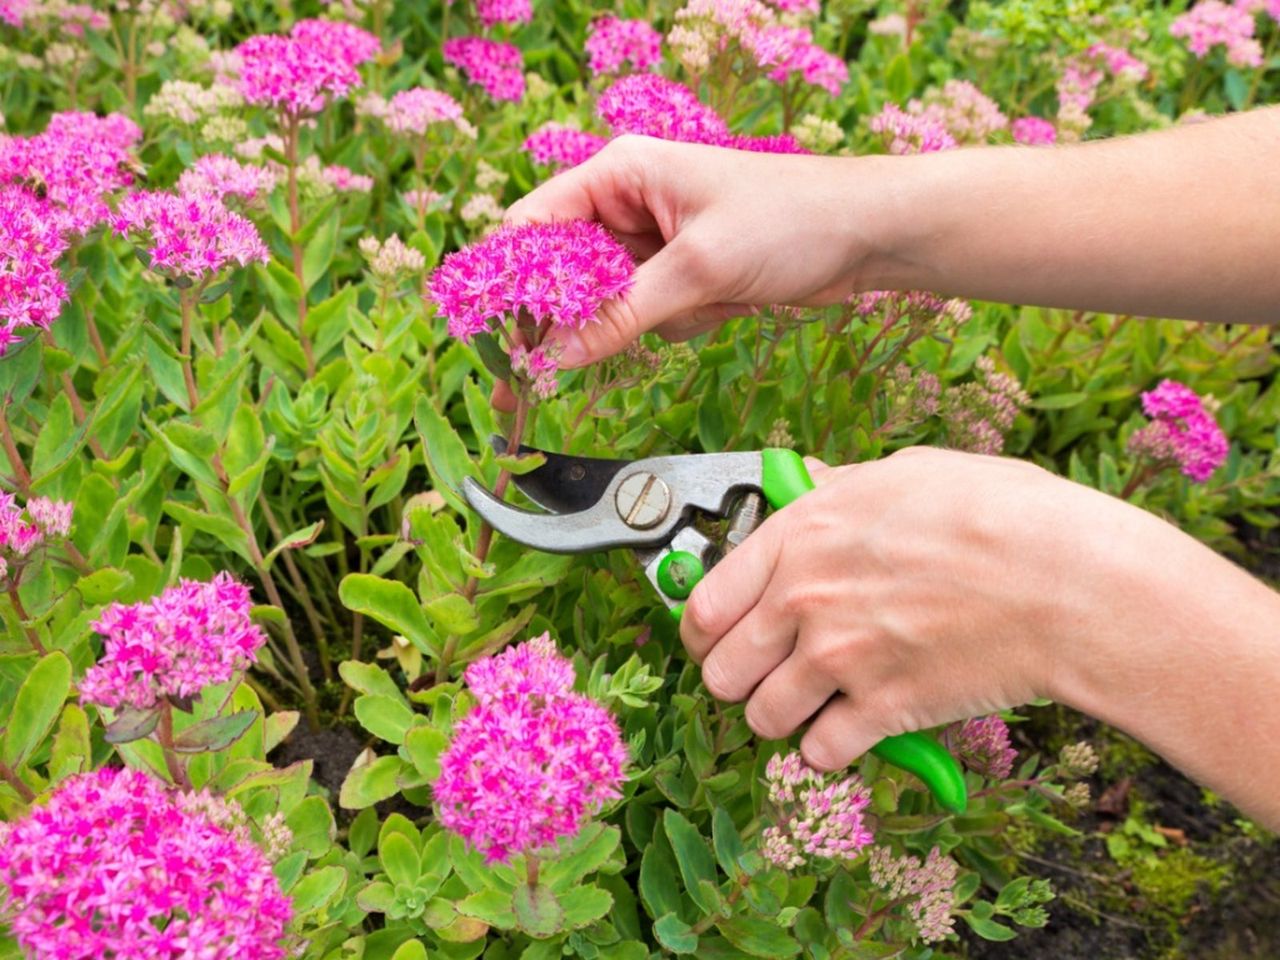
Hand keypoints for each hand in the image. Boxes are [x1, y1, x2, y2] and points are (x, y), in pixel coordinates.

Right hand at [505, 135, 885, 367]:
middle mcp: (629, 202)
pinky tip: (726, 305)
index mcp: (620, 173)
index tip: (503, 337)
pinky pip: (650, 314)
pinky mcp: (682, 274)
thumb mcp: (698, 268)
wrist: (867, 235)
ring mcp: (656, 241)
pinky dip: (681, 322)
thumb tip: (555, 357)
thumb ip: (621, 314)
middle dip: (570, 320)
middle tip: (531, 382)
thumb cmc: (788, 221)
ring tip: (704, 301)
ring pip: (609, 302)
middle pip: (565, 271)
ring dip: (646, 320)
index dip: (513, 281)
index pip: (536, 225)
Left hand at [680, 447, 1140, 770]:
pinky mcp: (880, 711)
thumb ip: (841, 486)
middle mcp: (803, 600)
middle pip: (719, 672)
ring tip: (819, 702)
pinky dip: (832, 749)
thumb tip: (810, 480)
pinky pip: (818, 753)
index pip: (704, 604)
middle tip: (770, 675)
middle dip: (740, 679)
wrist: (1070, 583)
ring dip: (784, 717)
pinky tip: (859, 726)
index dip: (702, 631)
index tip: (715, 641)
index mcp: (800, 535)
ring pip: (761, 718)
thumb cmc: (1003, 516)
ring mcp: (837, 659)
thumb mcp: (907, 474)